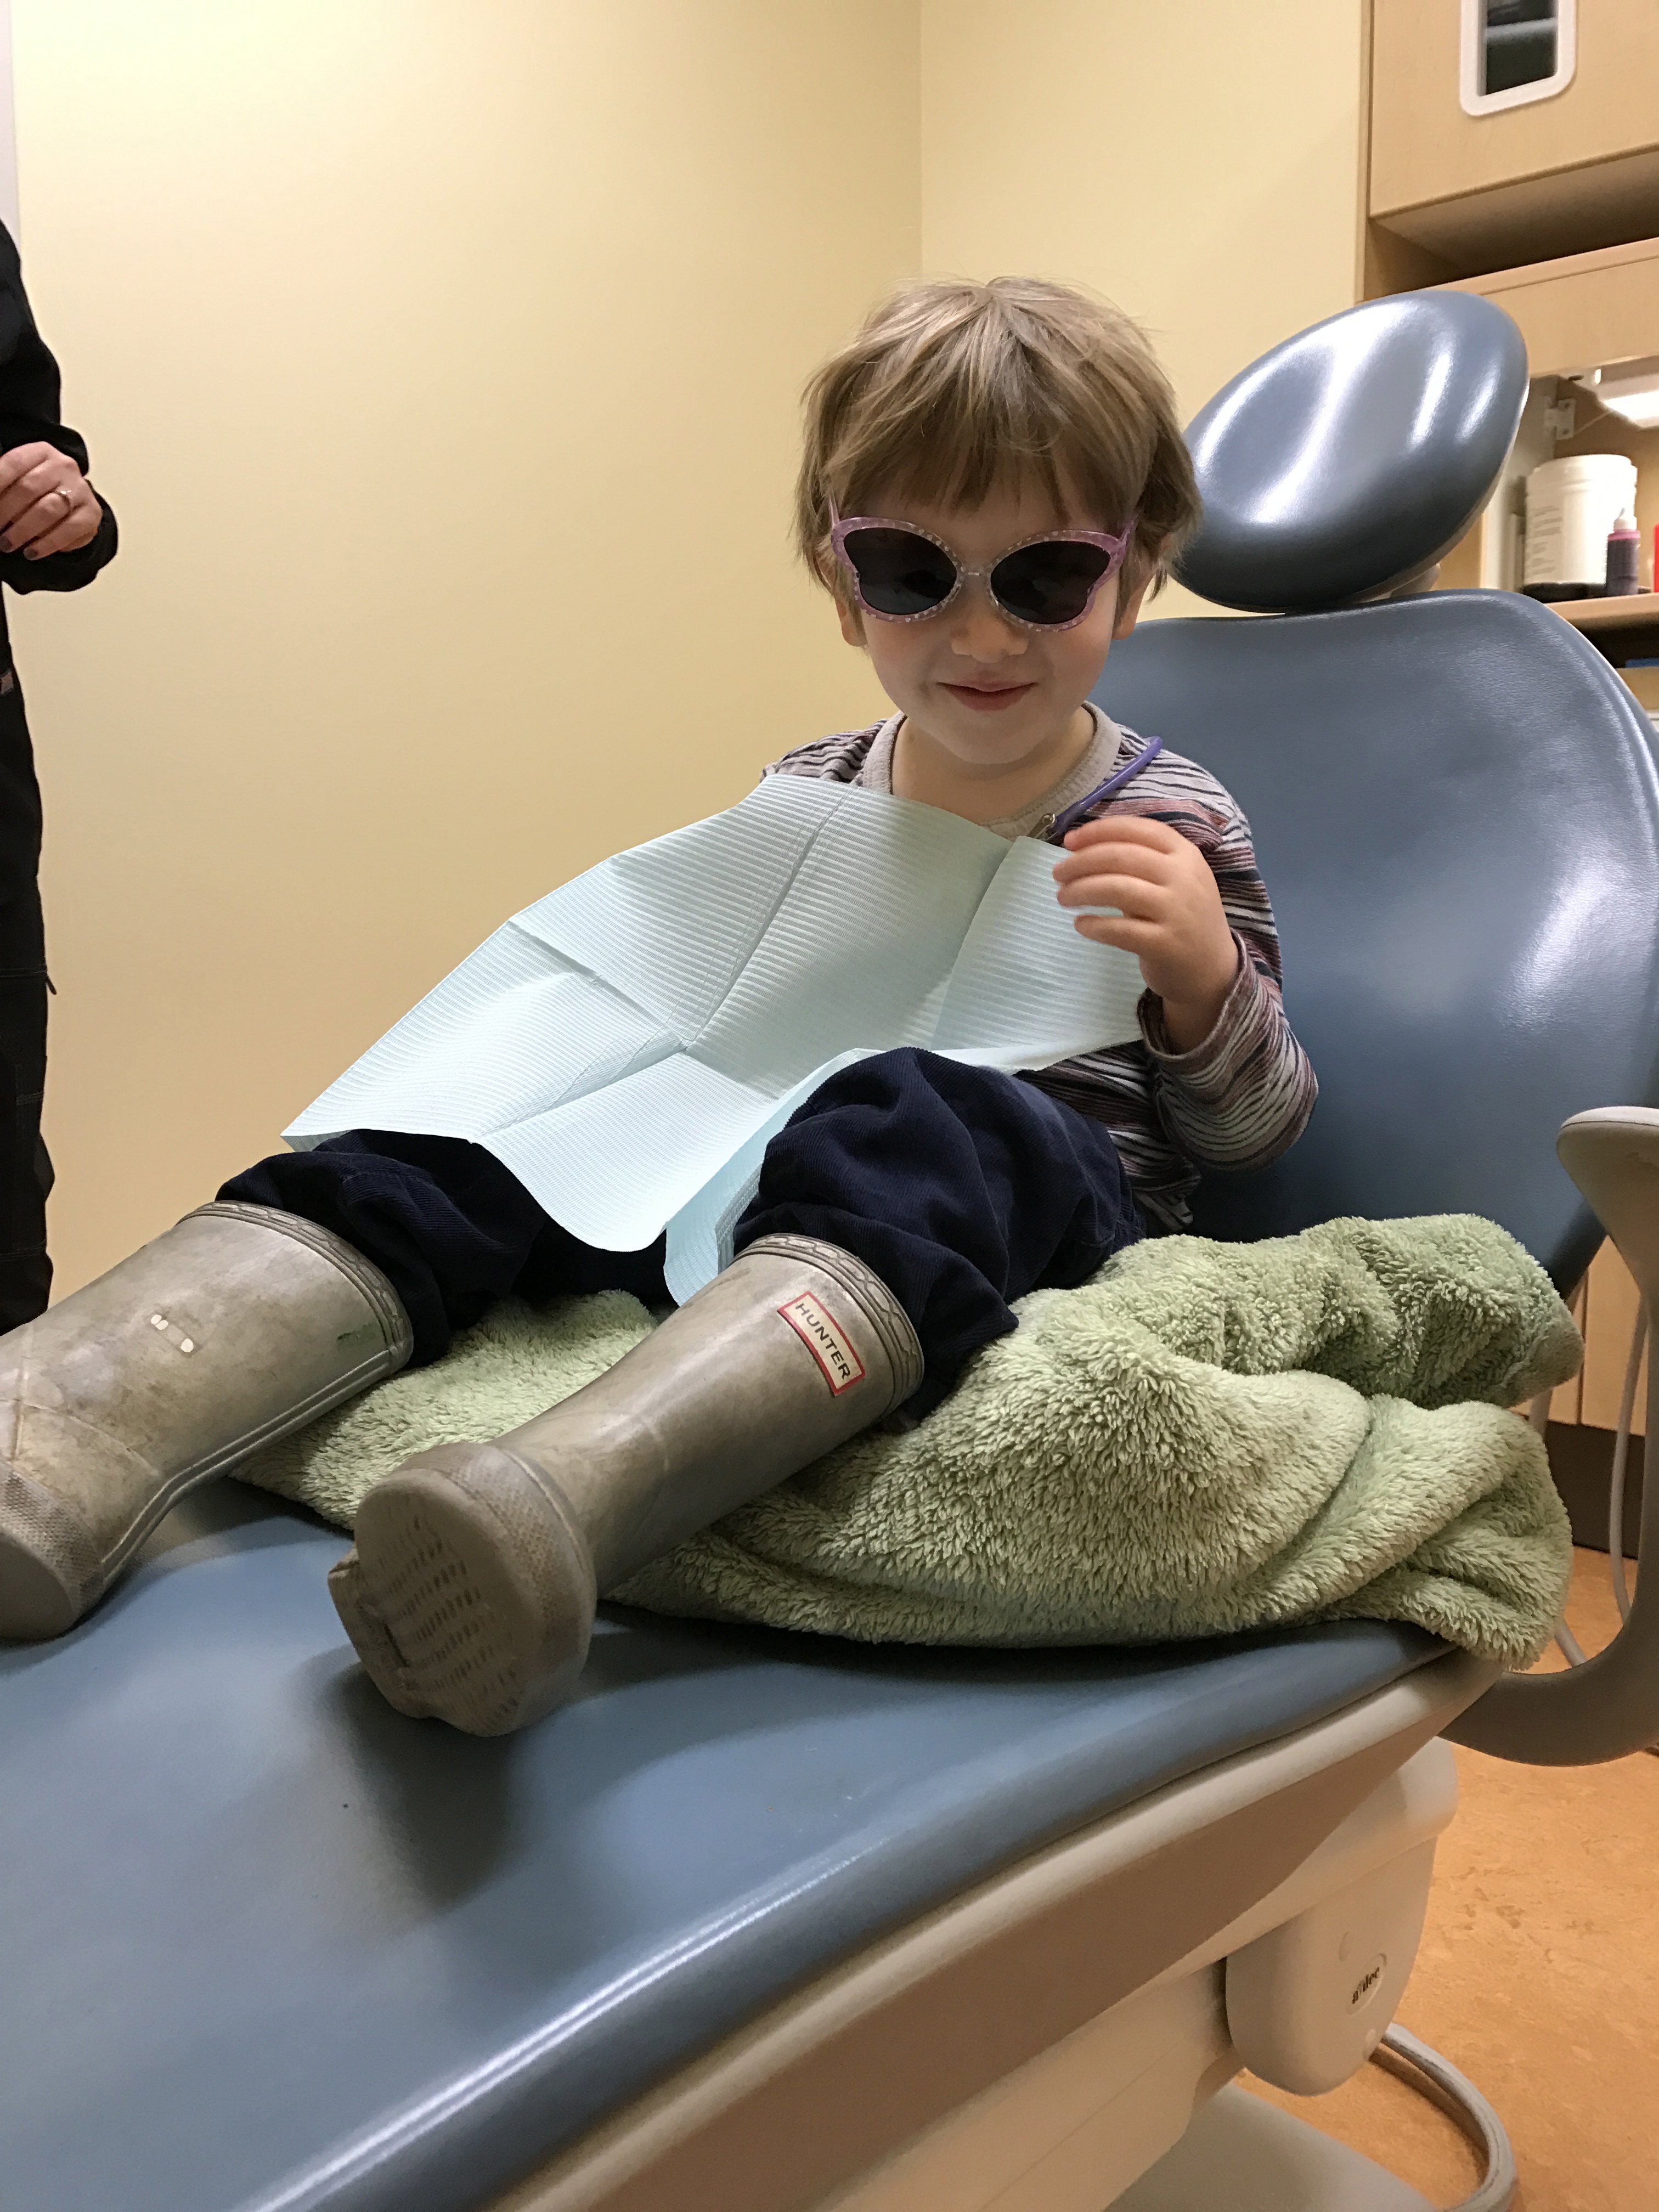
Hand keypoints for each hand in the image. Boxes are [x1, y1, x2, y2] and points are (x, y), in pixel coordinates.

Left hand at [0, 442, 101, 559]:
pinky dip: (46, 544)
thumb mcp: (18, 479)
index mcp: (40, 452)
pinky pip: (68, 530)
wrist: (72, 504)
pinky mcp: (91, 513)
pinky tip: (31, 552)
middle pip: (29, 488)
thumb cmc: (38, 493)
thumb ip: (3, 485)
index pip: (14, 463)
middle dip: (5, 512)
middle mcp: (63, 467)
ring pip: (48, 510)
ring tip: (7, 544)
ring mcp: (80, 490)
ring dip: (22, 531)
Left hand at [1052, 813, 1239, 1049]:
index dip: (1099, 831)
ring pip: (1117, 889)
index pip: (1138, 829)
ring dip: (1081, 890)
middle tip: (1058, 873)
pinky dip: (1093, 925)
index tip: (1069, 841)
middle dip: (1080, 862)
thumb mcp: (1174, 880)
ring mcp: (1176, 911)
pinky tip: (1080, 924)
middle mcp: (1183, 878)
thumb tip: (1081, 848)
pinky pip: (1119, 930)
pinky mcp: (1164, 944)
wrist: (1212, 969)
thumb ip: (1139, 861)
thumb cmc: (1182, 917)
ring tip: (1063, 897)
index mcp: (1185, 854)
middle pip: (1120, 856)